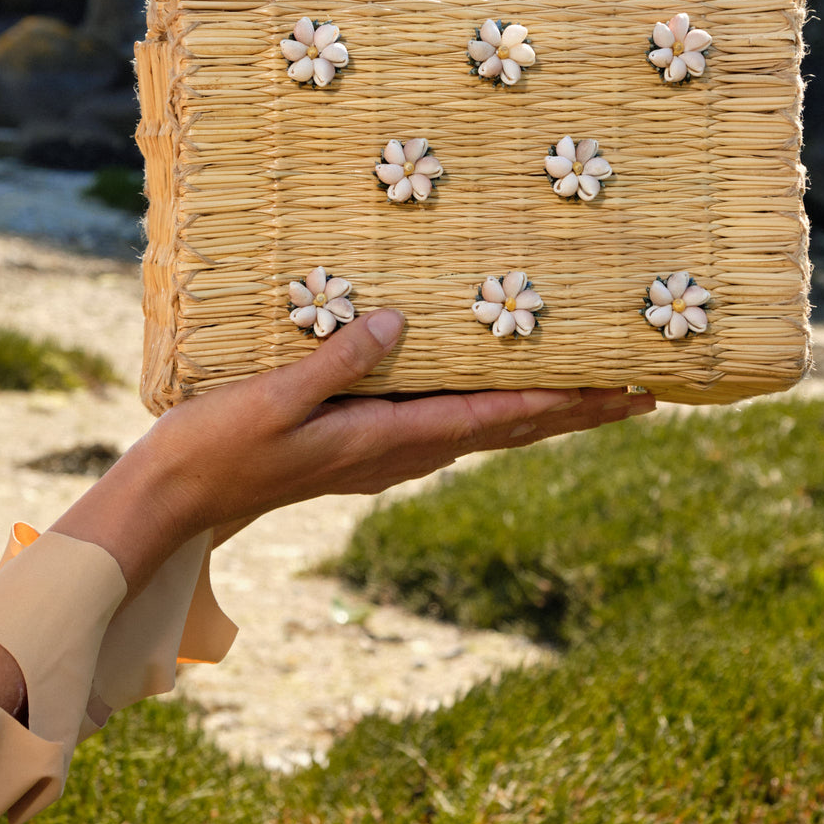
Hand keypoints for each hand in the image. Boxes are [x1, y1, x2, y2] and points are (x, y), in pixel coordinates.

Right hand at [51, 309, 654, 595]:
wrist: (180, 499)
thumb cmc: (220, 448)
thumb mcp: (276, 397)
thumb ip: (340, 359)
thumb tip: (403, 324)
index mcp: (391, 439)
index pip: (500, 418)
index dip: (567, 402)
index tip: (625, 392)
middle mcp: (403, 451)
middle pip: (511, 428)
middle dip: (579, 410)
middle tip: (644, 393)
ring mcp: (387, 453)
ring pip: (487, 429)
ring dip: (544, 410)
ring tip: (592, 391)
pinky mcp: (366, 445)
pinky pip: (451, 423)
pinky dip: (495, 407)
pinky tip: (497, 391)